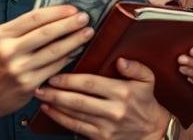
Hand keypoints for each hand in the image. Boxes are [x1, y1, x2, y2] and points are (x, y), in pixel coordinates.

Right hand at [0, 5, 92, 124]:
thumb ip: (19, 30)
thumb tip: (55, 15)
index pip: (34, 18)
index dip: (57, 12)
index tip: (73, 8)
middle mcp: (7, 51)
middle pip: (46, 33)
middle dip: (70, 24)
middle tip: (85, 18)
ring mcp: (18, 69)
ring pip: (54, 51)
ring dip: (74, 40)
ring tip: (88, 32)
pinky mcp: (28, 84)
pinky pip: (54, 67)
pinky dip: (68, 58)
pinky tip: (76, 51)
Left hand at [35, 57, 168, 139]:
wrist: (151, 131)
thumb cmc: (145, 103)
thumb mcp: (148, 80)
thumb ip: (135, 67)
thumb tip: (121, 61)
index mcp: (123, 92)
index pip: (91, 84)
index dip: (70, 80)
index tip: (56, 76)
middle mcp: (113, 110)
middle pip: (78, 101)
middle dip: (56, 93)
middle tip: (41, 86)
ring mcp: (106, 125)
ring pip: (74, 114)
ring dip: (55, 106)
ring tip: (41, 97)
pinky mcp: (100, 137)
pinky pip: (75, 127)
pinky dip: (60, 119)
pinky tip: (50, 111)